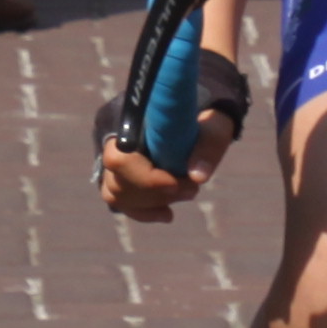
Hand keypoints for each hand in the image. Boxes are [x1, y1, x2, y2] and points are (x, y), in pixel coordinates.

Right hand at [96, 51, 245, 218]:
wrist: (198, 113)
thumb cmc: (206, 116)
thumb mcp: (215, 126)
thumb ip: (208, 146)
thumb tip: (197, 177)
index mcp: (129, 119)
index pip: (118, 159)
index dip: (146, 178)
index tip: (179, 183)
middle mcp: (112, 138)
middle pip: (116, 182)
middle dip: (154, 193)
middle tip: (191, 189)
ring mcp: (113, 158)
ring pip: (116, 195)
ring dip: (150, 203)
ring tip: (185, 194)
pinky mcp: (121, 174)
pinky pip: (122, 202)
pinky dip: (144, 211)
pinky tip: (167, 214)